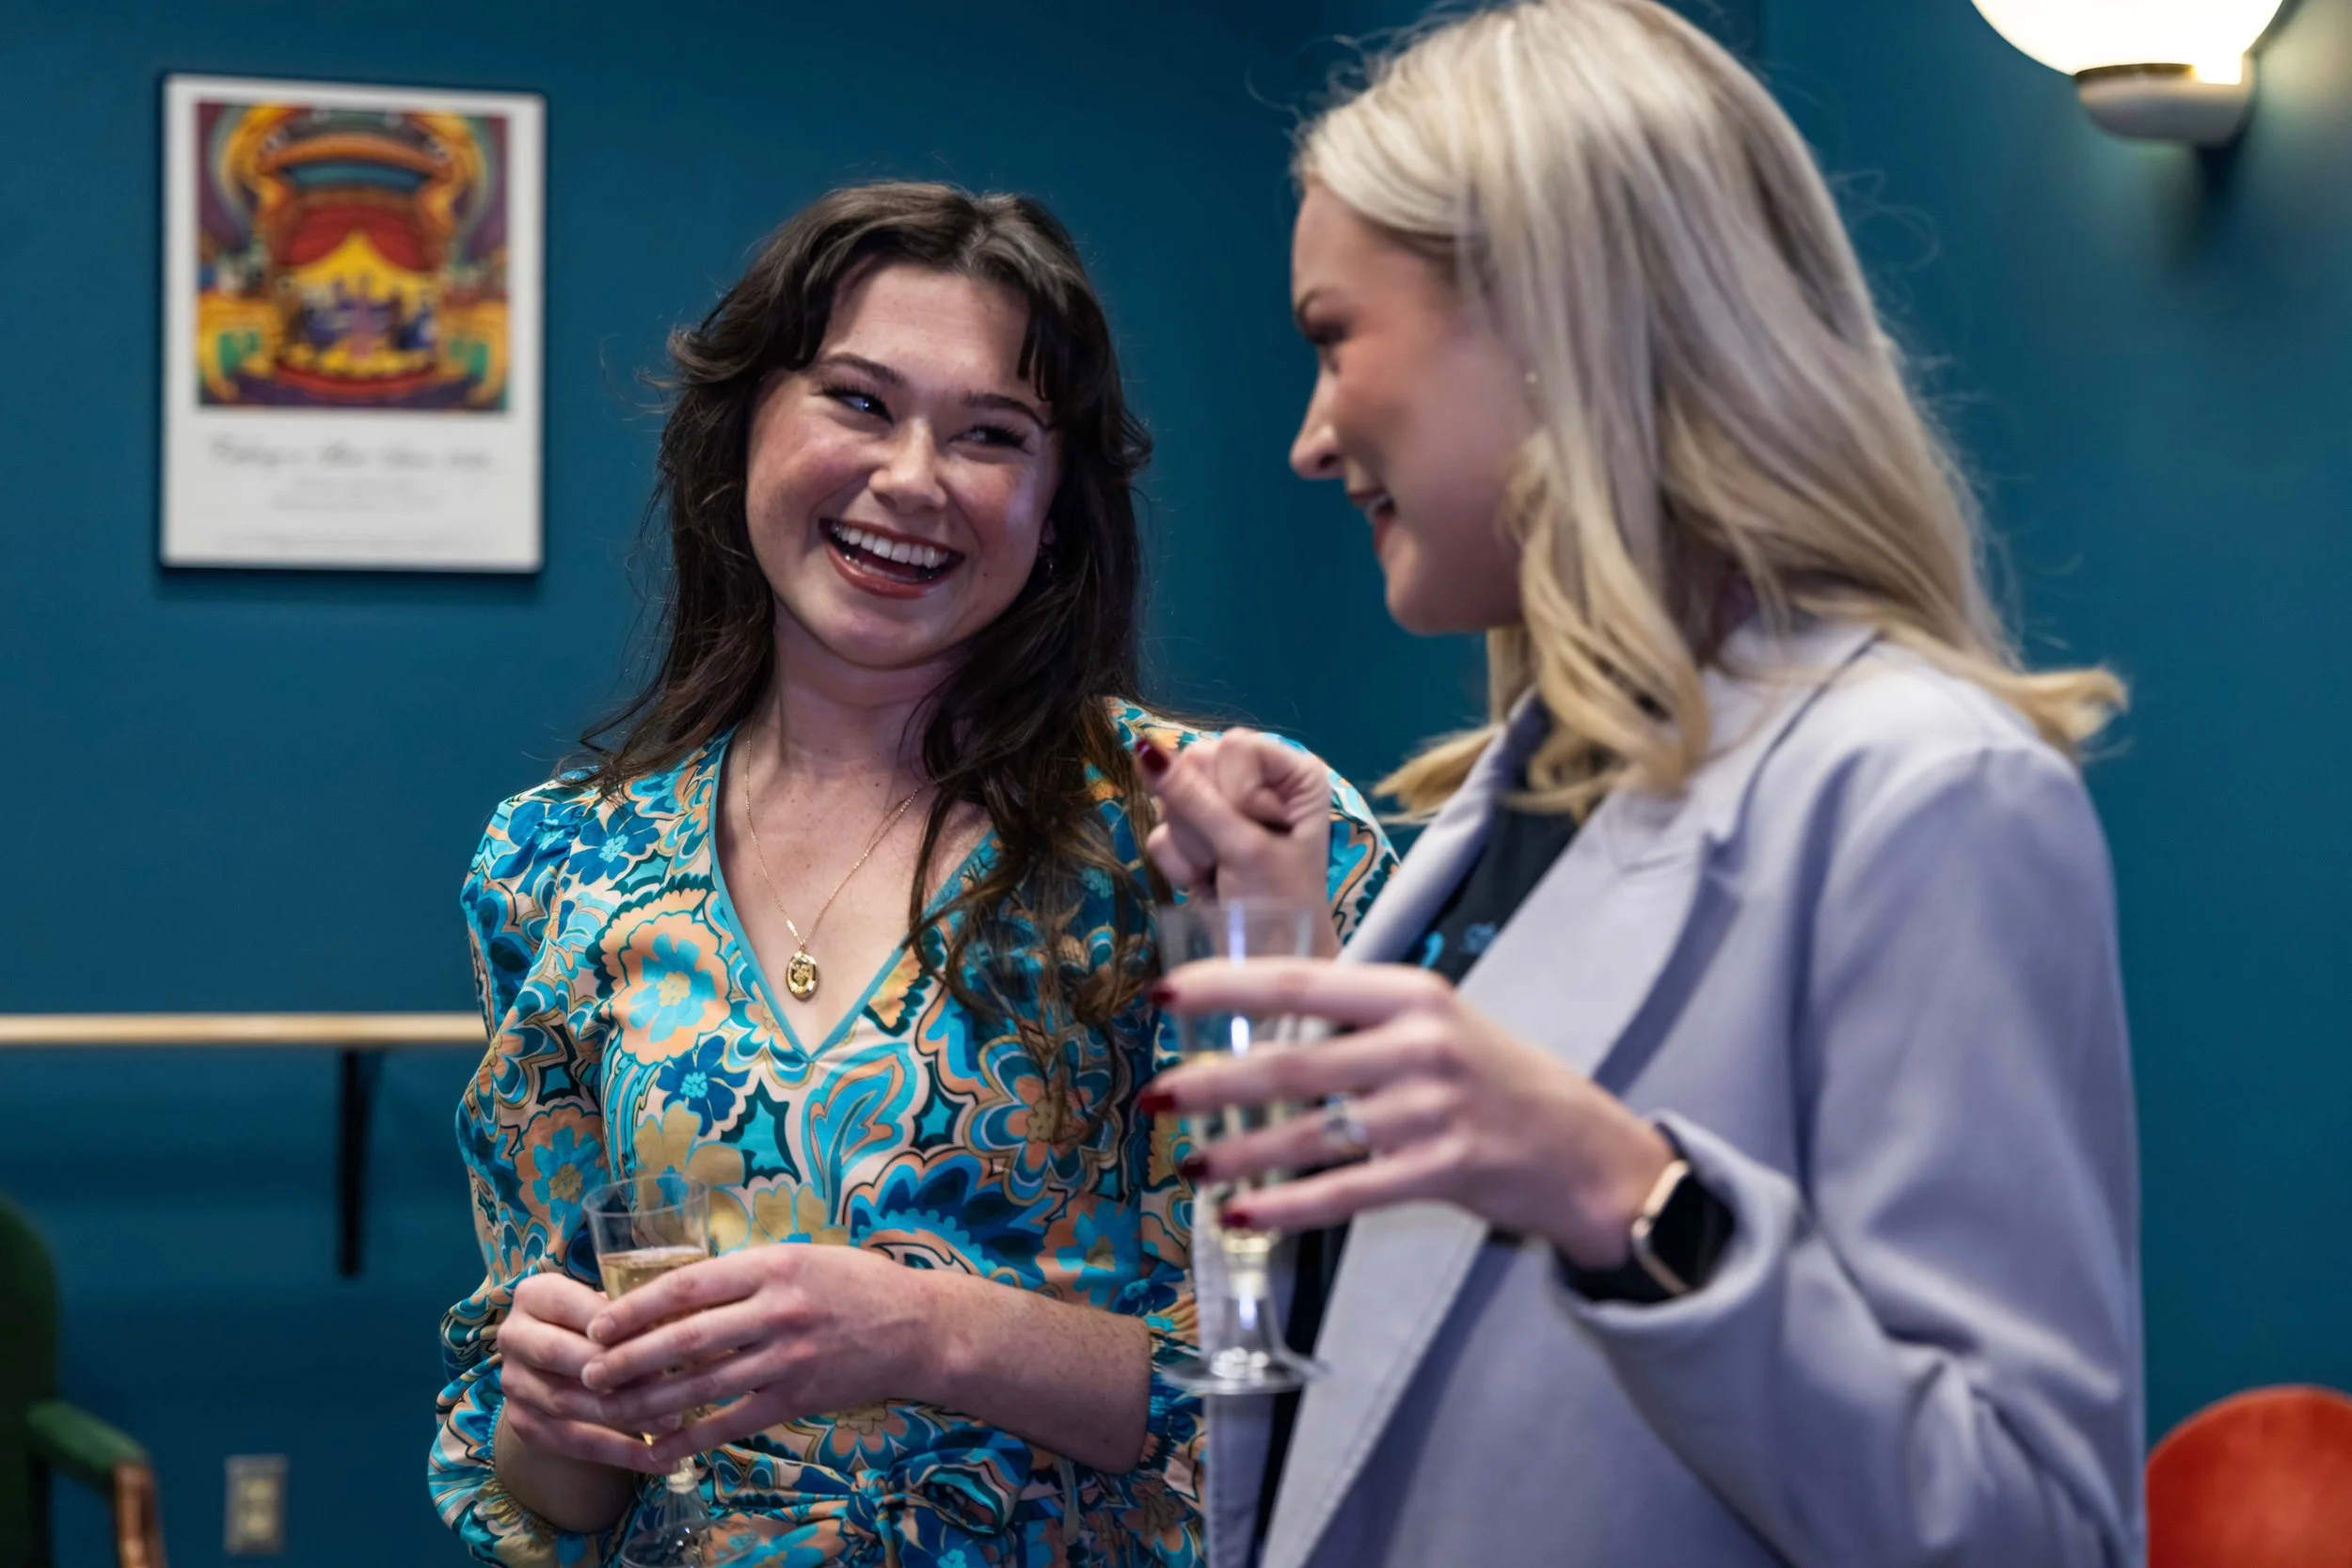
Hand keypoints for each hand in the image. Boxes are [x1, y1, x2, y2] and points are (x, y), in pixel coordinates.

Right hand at [500, 1272, 676, 1473]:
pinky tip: (658, 1459)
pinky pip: (572, 1442)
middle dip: (617, 1373)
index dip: (620, 1328)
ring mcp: (512, 1382)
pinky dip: (618, 1452)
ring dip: (623, 1416)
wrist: (560, 1357)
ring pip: (568, 1404)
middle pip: (562, 1356)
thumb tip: (685, 1328)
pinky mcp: (521, 1422)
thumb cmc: (601, 1321)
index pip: (577, 1309)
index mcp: (535, 1294)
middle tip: (671, 1388)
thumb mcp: (614, 1306)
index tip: (666, 1342)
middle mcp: (513, 1336)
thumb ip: (636, 1315)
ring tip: (673, 1425)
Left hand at [580, 1242, 945, 1467]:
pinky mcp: (798, 1398)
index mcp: (772, 1267)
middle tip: (589, 1371)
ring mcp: (787, 1358)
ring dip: (649, 1401)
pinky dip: (693, 1437)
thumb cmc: (856, 1284)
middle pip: (685, 1339)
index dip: (636, 1307)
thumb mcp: (801, 1257)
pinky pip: (734, 1422)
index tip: (600, 1323)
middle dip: (628, 1359)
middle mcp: (777, 1311)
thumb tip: (677, 1289)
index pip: (687, 1285)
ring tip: (611, 1409)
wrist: (918, 1328)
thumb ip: (746, 1272)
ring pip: (702, 1385)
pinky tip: (661, 1448)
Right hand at [1138, 729, 1333, 922]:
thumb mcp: (1243, 848)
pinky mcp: (1191, 833)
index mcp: (1290, 771)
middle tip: (1236, 853)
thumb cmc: (1279, 903)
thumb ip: (1193, 799)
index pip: (1234, 745)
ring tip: (1224, 869)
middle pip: (1195, 762)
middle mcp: (1257, 779)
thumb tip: (1144, 748)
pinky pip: (1160, 830)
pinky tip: (1208, 879)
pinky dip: (1180, 863)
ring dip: (1193, 844)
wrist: (1263, 960)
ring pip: (1169, 795)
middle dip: (1207, 819)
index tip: (1255, 831)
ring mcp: (1219, 804)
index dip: (1235, 792)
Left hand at [1144, 960, 1676, 1268]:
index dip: (1227, 988)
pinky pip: (1348, 1191)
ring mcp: (1432, 1110)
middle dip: (1216, 1083)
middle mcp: (1420, 1044)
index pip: (1301, 982)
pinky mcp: (1443, 1170)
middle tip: (1153, 1096)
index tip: (1164, 995)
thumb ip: (1358, 1020)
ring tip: (1186, 1164)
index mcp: (1411, 993)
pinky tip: (1242, 1213)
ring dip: (1240, 1154)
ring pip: (1313, 1133)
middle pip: (1295, 1064)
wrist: (1587, 1151)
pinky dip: (1289, 1205)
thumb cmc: (1495, 1080)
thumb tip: (1257, 1019)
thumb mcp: (1435, 1024)